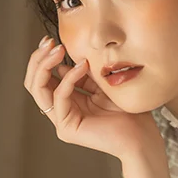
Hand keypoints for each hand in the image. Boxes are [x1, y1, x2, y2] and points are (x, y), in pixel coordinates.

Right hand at [24, 36, 160, 160]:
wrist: (143, 137)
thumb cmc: (129, 113)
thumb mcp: (103, 85)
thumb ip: (85, 75)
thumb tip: (61, 61)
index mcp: (68, 102)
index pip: (44, 79)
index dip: (44, 58)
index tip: (52, 41)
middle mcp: (61, 112)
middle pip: (34, 83)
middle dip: (39, 60)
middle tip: (50, 43)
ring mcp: (62, 121)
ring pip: (39, 90)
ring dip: (46, 65)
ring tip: (58, 50)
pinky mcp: (67, 128)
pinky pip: (60, 98)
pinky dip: (69, 79)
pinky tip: (83, 66)